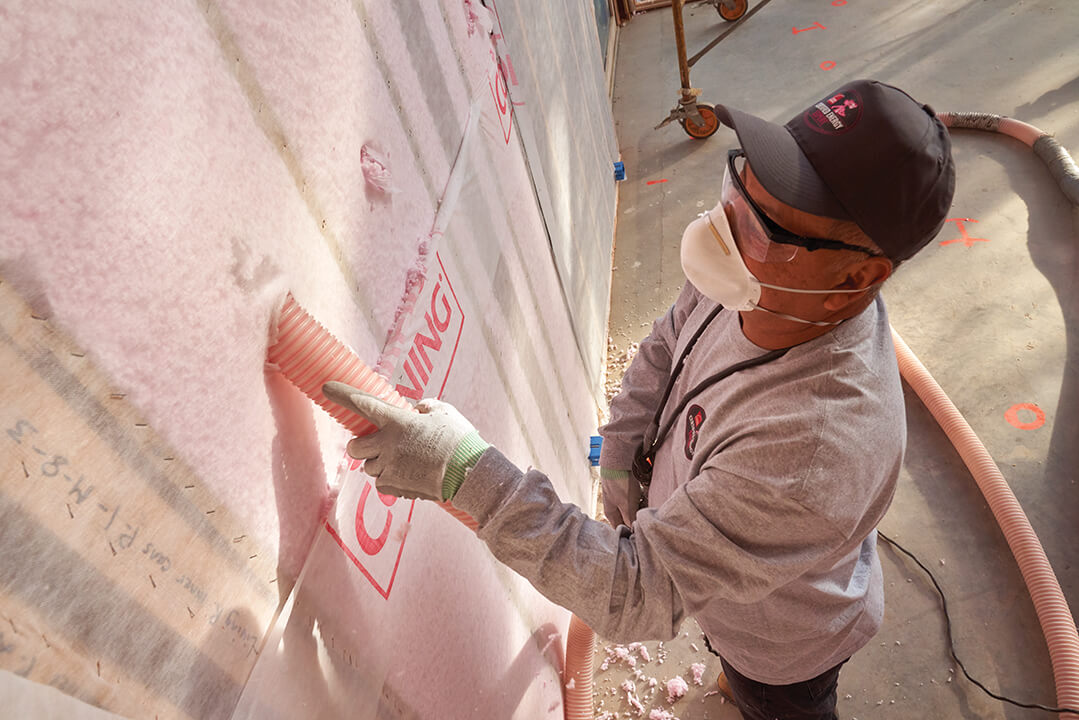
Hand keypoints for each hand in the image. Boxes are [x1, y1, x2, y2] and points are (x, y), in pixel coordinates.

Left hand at [322, 382, 487, 501]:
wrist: (468, 472)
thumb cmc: (458, 438)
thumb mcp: (443, 412)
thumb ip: (425, 407)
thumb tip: (417, 410)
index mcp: (396, 420)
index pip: (362, 403)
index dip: (342, 394)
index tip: (326, 387)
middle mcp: (387, 443)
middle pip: (355, 446)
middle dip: (360, 445)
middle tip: (375, 445)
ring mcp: (388, 466)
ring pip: (368, 466)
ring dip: (379, 462)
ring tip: (404, 462)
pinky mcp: (393, 486)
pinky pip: (381, 482)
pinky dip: (390, 478)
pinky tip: (409, 475)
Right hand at [600, 467, 642, 527]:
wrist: (618, 460)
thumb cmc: (620, 484)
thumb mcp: (627, 505)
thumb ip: (630, 519)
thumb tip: (633, 532)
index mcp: (610, 513)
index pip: (620, 528)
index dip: (630, 532)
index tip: (641, 532)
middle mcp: (613, 505)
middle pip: (627, 517)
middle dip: (637, 518)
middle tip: (646, 517)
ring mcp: (619, 495)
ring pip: (632, 507)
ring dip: (640, 507)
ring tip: (646, 504)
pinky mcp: (625, 487)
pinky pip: (635, 497)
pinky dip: (640, 498)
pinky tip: (645, 495)